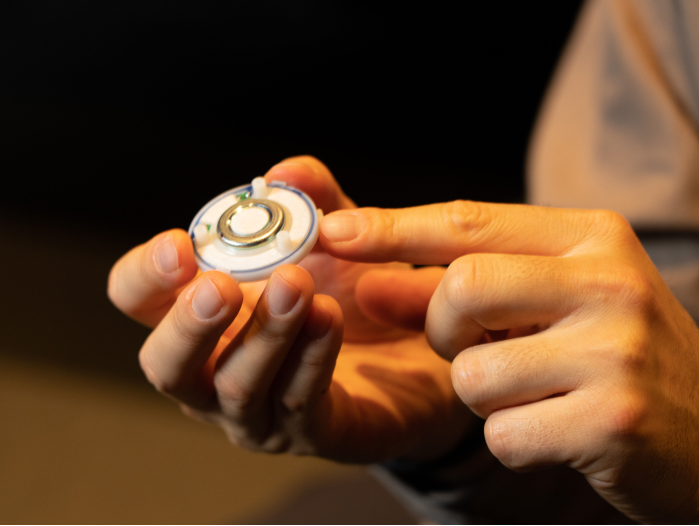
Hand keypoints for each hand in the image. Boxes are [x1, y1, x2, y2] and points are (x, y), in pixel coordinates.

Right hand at [107, 157, 473, 463]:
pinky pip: (300, 400)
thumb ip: (308, 202)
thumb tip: (285, 172)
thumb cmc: (351, 291)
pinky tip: (330, 318)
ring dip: (264, 333)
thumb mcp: (331, 237)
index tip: (180, 246)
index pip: (137, 299)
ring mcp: (255, 412)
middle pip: (164, 365)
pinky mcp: (310, 433)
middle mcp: (211, 370)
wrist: (418, 348)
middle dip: (187, 325)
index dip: (145, 274)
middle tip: (219, 285)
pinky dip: (312, 356)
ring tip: (296, 286)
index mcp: (198, 314)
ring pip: (236, 386)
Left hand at [319, 200, 698, 521]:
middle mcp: (609, 282)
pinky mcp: (613, 419)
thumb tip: (366, 284)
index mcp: (591, 238)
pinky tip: (558, 429)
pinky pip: (502, 432)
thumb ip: (455, 289)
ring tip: (536, 391)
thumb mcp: (545, 304)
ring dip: (482, 394)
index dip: (392, 228)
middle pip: (461, 289)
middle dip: (442, 328)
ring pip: (472, 372)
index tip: (331, 231)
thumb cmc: (612, 356)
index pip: (469, 221)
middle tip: (473, 345)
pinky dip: (511, 437)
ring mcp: (616, 351)